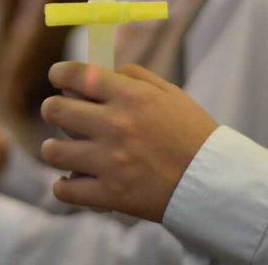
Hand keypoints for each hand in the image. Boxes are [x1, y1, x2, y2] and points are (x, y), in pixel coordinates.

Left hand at [41, 62, 218, 221]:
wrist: (215, 183)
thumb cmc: (191, 134)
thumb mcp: (168, 93)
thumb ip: (131, 77)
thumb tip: (94, 71)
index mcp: (131, 97)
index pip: (77, 74)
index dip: (59, 73)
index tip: (57, 77)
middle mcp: (116, 126)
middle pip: (55, 110)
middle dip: (53, 110)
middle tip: (60, 115)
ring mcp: (111, 162)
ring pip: (53, 151)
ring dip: (55, 149)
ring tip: (65, 151)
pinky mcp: (111, 195)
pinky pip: (64, 189)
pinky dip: (64, 186)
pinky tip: (73, 180)